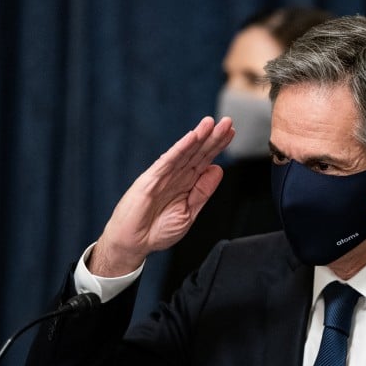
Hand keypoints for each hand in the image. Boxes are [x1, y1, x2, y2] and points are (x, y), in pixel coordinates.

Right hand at [90, 116, 235, 275]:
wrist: (134, 244)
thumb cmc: (157, 231)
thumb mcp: (189, 213)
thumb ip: (202, 192)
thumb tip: (218, 170)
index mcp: (186, 184)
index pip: (205, 160)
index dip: (218, 146)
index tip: (231, 132)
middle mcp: (176, 176)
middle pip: (198, 153)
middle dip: (213, 137)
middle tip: (227, 122)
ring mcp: (163, 176)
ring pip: (184, 153)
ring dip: (198, 137)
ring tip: (211, 123)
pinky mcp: (151, 179)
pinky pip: (168, 161)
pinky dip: (180, 149)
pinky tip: (191, 138)